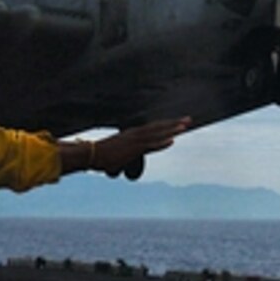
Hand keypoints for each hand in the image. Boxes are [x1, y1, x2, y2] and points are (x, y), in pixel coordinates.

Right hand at [60, 117, 190, 174]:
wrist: (91, 154)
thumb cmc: (100, 154)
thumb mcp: (116, 153)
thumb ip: (124, 154)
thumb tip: (125, 161)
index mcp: (132, 133)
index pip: (153, 127)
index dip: (166, 124)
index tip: (178, 122)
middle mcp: (135, 134)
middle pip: (158, 126)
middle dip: (174, 123)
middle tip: (188, 120)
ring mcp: (134, 140)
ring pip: (157, 133)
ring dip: (171, 129)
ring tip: (185, 127)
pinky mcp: (133, 148)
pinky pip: (150, 144)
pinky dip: (161, 142)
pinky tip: (172, 140)